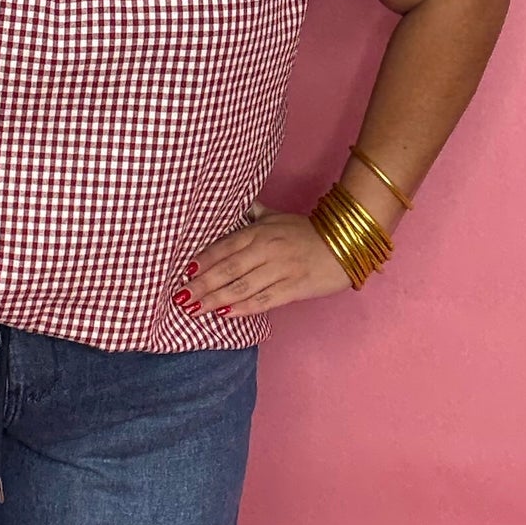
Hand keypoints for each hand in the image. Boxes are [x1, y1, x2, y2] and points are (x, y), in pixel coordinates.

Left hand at [181, 203, 353, 317]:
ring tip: (194, 309)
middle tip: (180, 297)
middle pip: (227, 270)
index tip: (183, 272)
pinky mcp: (293, 289)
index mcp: (259, 232)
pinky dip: (242, 308)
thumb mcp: (277, 216)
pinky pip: (262, 300)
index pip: (224, 248)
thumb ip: (252, 215)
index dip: (202, 261)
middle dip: (201, 285)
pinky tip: (224, 314)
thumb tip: (231, 210)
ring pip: (241, 287)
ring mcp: (279, 271)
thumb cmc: (307, 231)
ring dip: (215, 299)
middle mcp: (266, 250)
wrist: (345, 243)